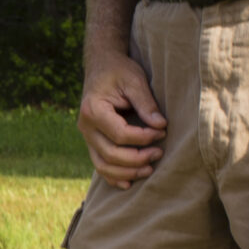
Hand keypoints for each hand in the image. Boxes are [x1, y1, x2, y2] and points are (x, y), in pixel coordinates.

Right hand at [79, 53, 165, 186]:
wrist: (102, 65)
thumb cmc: (119, 71)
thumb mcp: (135, 80)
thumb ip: (147, 104)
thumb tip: (160, 126)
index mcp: (93, 110)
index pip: (120, 134)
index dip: (143, 138)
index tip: (162, 131)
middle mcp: (85, 126)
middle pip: (111, 154)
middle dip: (137, 159)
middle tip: (159, 153)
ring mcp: (87, 136)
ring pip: (103, 165)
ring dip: (127, 172)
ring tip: (149, 170)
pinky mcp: (92, 141)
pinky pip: (100, 165)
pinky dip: (113, 177)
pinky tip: (129, 183)